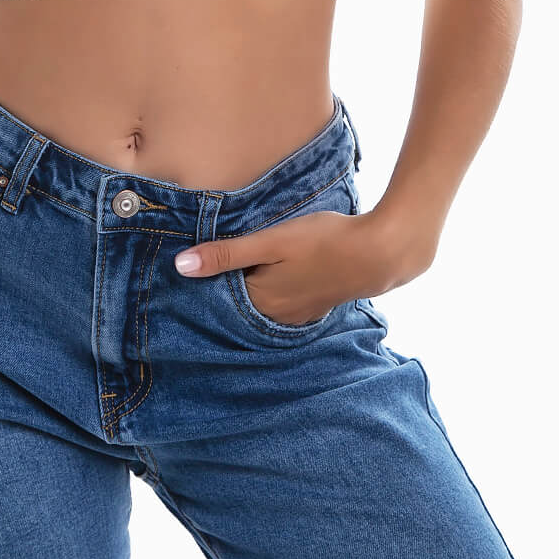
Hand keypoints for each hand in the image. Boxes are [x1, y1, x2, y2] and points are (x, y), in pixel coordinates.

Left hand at [173, 207, 414, 326]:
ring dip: (245, 286)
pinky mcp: (312, 306)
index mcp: (259, 301)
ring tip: (235, 264)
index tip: (185, 263)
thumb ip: (226, 254)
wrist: (378, 254)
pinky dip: (267, 290)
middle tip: (204, 261)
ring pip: (258, 303)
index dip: (202, 279)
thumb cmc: (322, 242)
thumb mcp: (270, 242)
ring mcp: (296, 314)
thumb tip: (180, 266)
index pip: (216, 295)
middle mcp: (275, 316)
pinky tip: (269, 274)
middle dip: (221, 285)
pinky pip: (278, 302)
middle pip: (236, 302)